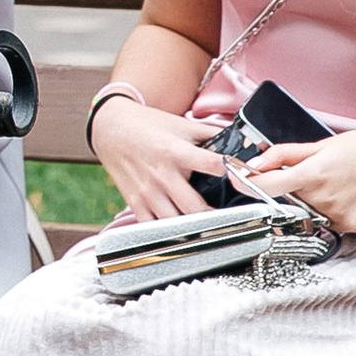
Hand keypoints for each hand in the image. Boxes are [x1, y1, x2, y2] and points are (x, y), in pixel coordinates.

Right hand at [90, 97, 237, 220]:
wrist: (110, 128)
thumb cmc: (148, 125)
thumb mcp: (181, 124)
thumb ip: (211, 133)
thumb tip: (241, 140)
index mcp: (175, 151)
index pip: (211, 164)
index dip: (231, 171)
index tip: (245, 178)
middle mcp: (161, 174)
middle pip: (194, 207)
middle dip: (214, 215)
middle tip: (229, 217)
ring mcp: (147, 191)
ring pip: (175, 222)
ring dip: (192, 227)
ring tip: (207, 227)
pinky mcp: (135, 202)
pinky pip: (154, 227)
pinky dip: (168, 232)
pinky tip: (180, 228)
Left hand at [240, 128, 355, 236]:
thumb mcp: (320, 144)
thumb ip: (283, 155)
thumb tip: (254, 163)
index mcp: (313, 174)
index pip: (269, 185)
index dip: (246, 183)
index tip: (235, 179)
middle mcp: (323, 198)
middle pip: (287, 199)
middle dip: (291, 189)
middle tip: (313, 175)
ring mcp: (336, 215)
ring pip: (306, 212)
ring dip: (311, 200)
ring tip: (334, 184)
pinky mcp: (348, 226)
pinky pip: (325, 222)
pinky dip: (328, 211)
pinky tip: (343, 196)